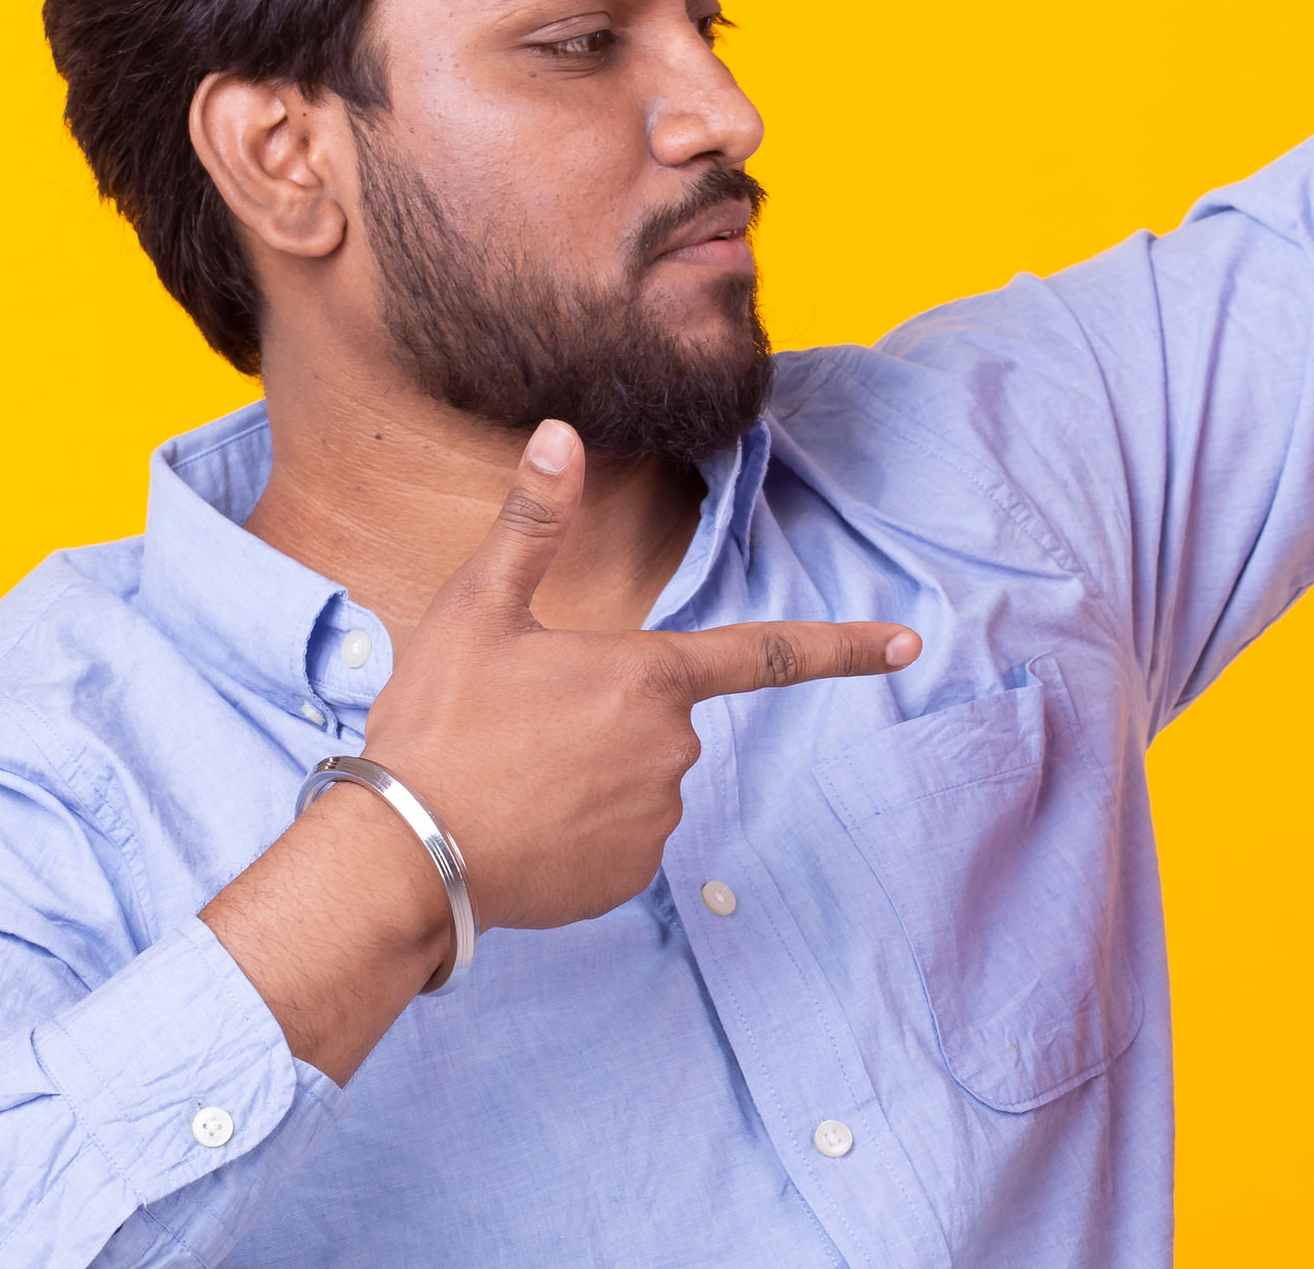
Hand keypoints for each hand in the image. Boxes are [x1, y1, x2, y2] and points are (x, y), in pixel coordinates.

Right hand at [367, 419, 919, 934]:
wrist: (403, 858)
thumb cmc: (440, 726)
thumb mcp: (477, 611)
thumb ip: (532, 524)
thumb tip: (560, 433)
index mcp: (647, 677)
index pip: (768, 654)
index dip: (845, 647)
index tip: (910, 643)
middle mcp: (670, 752)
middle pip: (659, 718)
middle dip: (604, 716)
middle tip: (517, 726)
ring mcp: (654, 822)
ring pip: (637, 779)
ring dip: (589, 774)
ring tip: (509, 777)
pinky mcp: (629, 880)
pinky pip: (619, 839)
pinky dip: (579, 830)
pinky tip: (522, 825)